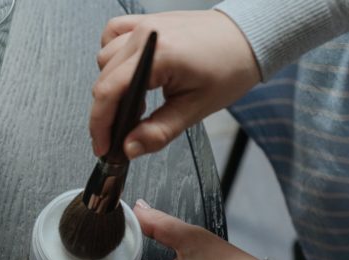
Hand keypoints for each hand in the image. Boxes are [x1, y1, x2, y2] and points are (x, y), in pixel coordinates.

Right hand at [90, 10, 259, 158]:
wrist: (248, 39)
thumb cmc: (231, 67)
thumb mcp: (196, 108)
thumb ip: (158, 132)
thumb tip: (129, 148)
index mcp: (161, 55)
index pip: (109, 91)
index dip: (99, 124)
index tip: (102, 145)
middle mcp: (147, 35)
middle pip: (103, 79)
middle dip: (106, 112)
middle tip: (121, 132)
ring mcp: (145, 25)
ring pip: (104, 59)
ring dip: (111, 84)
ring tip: (134, 102)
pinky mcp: (146, 21)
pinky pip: (111, 34)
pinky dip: (112, 55)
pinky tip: (127, 71)